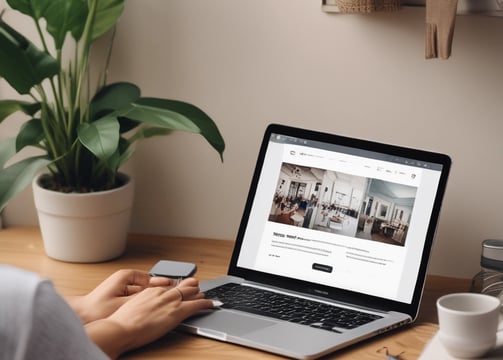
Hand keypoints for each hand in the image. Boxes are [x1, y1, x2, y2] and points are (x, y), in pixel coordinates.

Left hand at [68, 269, 172, 322]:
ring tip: (163, 299)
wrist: (80, 316)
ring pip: (143, 291)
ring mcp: (122, 288)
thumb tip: (157, 295)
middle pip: (148, 283)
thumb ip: (142, 298)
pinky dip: (144, 300)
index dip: (161, 281)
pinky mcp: (120, 297)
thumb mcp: (123, 302)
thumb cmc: (96, 308)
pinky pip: (137, 297)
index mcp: (126, 275)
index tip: (171, 283)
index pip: (149, 277)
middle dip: (159, 288)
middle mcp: (124, 280)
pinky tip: (149, 306)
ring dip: (151, 295)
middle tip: (172, 290)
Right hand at [86, 277, 212, 357]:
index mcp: (150, 290)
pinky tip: (211, 303)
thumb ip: (141, 305)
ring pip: (190, 293)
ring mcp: (171, 301)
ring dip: (198, 294)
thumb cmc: (121, 323)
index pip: (168, 287)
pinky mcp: (177, 311)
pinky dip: (206, 303)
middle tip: (196, 285)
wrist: (121, 328)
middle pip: (181, 287)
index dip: (176, 288)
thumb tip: (142, 310)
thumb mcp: (131, 308)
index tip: (179, 288)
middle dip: (190, 287)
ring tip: (204, 293)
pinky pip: (196, 305)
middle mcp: (162, 293)